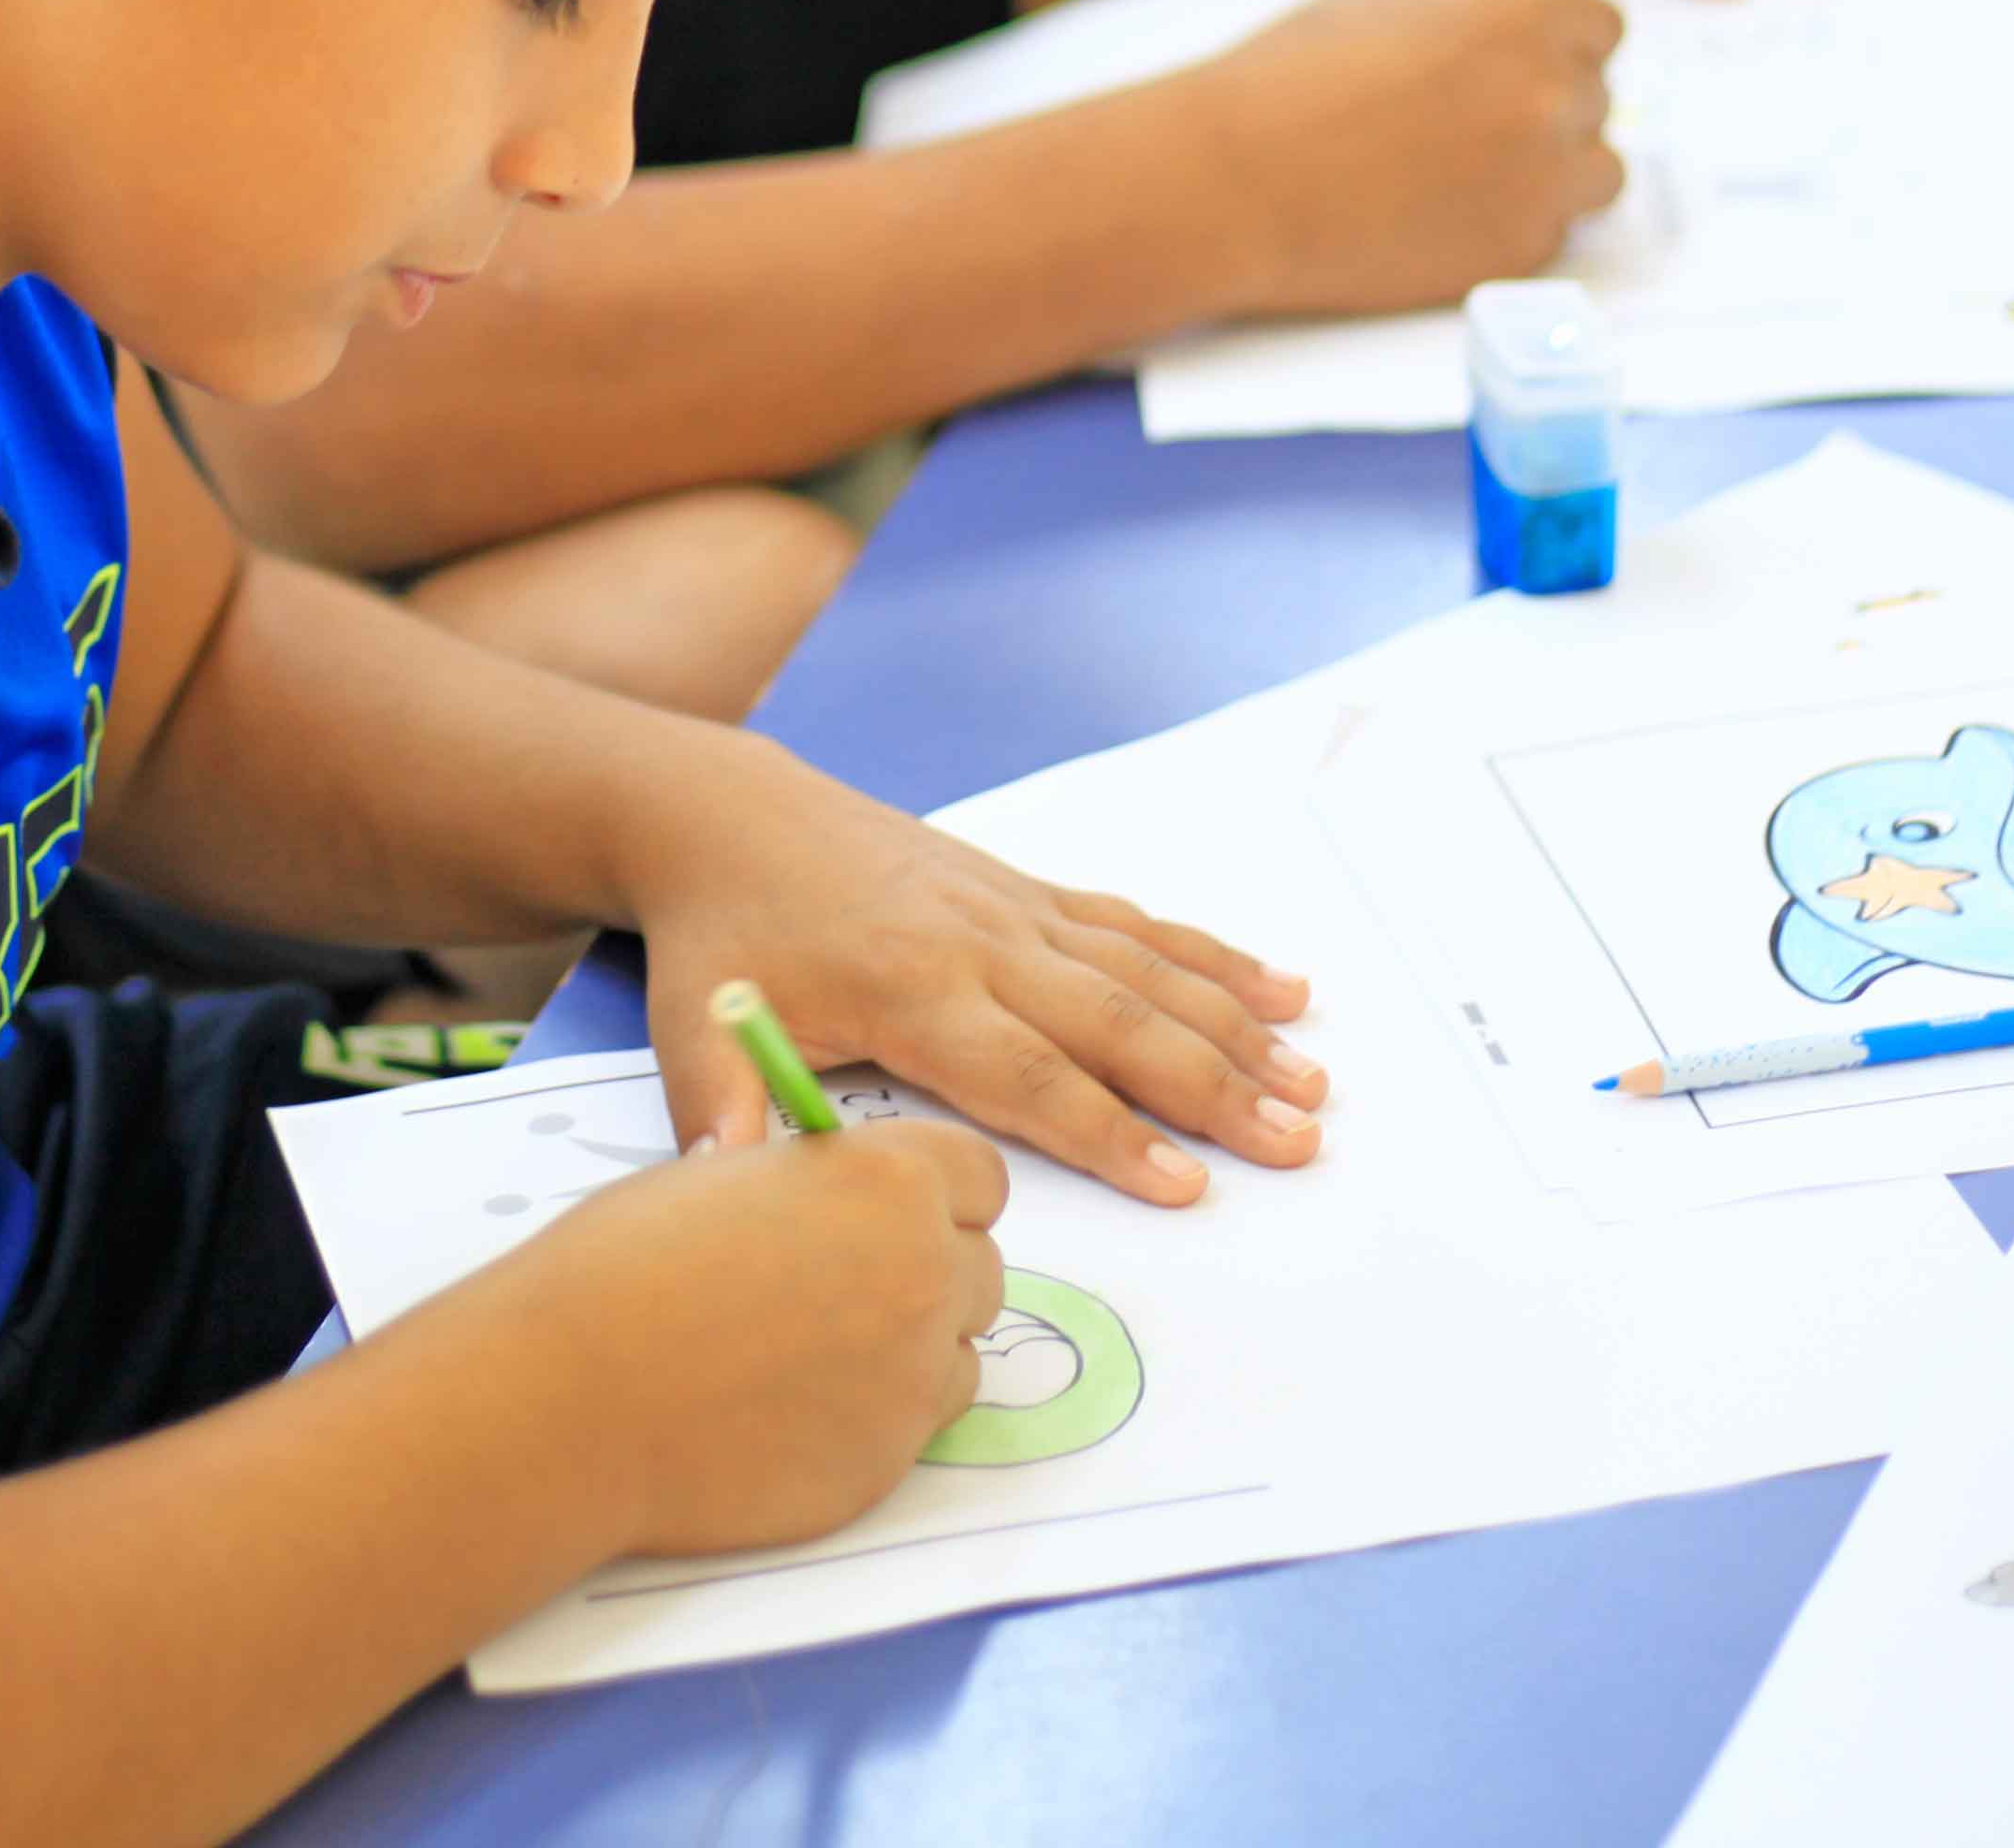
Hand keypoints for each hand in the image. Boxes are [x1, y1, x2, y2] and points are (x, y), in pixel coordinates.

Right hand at [467, 1121, 1006, 1554]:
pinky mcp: (888, 1462)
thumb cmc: (623, 1266)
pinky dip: (875, 1418)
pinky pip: (916, 1429)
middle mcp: (923, 1274)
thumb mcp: (729, 1180)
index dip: (935, 1194)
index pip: (980, 1178)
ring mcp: (913, 1377)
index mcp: (887, 1180)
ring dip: (911, 1351)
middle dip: (927, 1274)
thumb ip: (816, 1192)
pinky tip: (788, 1412)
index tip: (887, 1212)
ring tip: (806, 1355)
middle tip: (839, 1289)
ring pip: (958, 1355)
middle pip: (982, 1269)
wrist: (574, 1397)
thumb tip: (841, 1211)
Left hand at [632, 749, 1323, 1206]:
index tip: (1185, 1185)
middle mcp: (980, 943)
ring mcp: (1013, 909)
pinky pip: (1135, 925)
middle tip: (1295, 1144)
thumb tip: (738, 1195)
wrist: (730, 818)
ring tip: (1312, 1084)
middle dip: (1213, 1090)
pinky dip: (1214, 957)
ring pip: (1144, 973)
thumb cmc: (724, 939)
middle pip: (1115, 1025)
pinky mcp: (1027, 889)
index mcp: (909, 990)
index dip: (1109, 1134)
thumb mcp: (701, 1034)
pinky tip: (1283, 990)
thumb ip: (727, 1120)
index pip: (1027, 1077)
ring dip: (1235, 1029)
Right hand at [1178, 0, 1625, 322]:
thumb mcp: (1370, 2)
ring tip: (1466, 176)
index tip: (1513, 65)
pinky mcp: (1518, 253)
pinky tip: (1436, 217)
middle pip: (1598, 102)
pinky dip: (1510, 230)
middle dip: (1545, 110)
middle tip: (1464, 127)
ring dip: (1551, 175)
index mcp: (1525, 10)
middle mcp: (1554, 92)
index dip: (1556, 46)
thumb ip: (1453, 0)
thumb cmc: (1283, 82)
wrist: (1232, 183)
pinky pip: (1551, 238)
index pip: (1602, 27)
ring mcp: (1544, 181)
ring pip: (1597, 177)